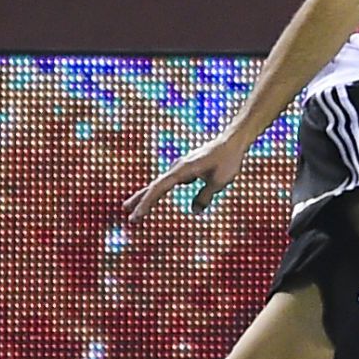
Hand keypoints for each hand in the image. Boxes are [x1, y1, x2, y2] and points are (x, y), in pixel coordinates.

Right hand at [123, 132, 248, 221]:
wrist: (232, 141)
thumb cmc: (228, 160)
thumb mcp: (219, 182)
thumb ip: (205, 197)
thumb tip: (194, 211)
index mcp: (182, 170)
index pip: (159, 188)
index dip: (146, 203)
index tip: (135, 216)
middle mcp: (177, 168)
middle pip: (154, 185)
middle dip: (140, 199)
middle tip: (126, 211)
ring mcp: (180, 168)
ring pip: (159, 183)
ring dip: (146, 195)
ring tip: (131, 206)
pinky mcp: (186, 169)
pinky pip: (168, 182)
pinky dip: (159, 191)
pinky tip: (155, 196)